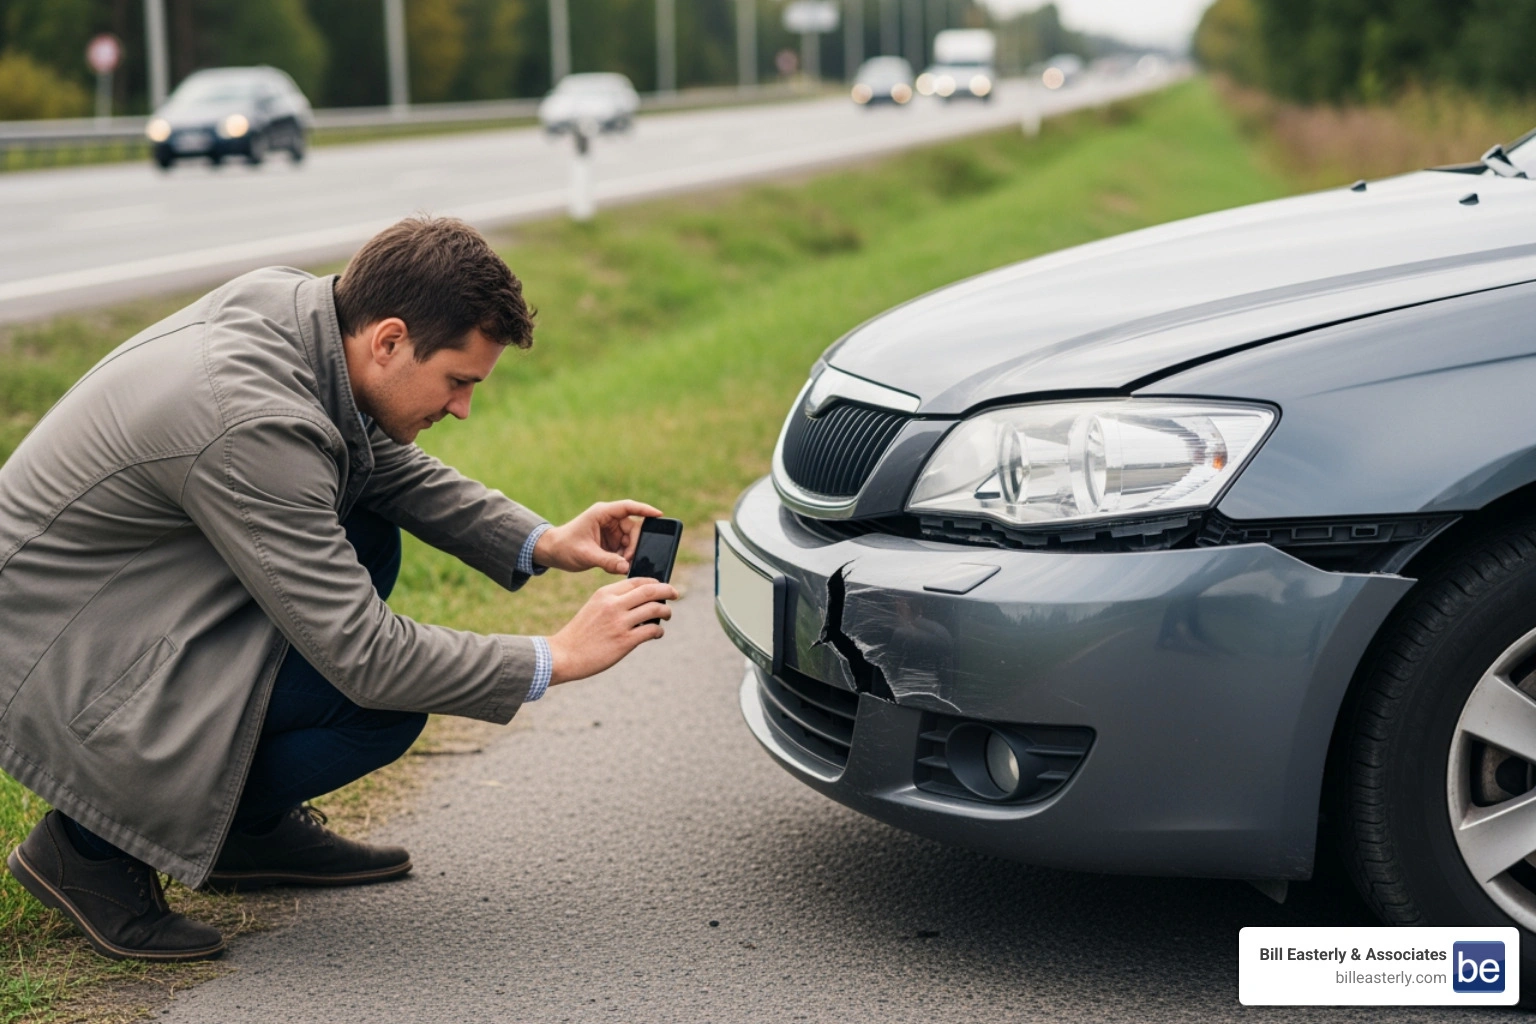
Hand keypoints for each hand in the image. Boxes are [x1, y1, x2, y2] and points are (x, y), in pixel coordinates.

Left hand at [533, 500, 661, 574]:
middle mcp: (608, 520)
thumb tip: (626, 567)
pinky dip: (623, 558)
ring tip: (620, 565)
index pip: (628, 507)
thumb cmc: (564, 547)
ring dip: (628, 554)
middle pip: (633, 528)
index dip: (645, 510)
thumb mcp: (586, 555)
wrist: (552, 552)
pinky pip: (624, 550)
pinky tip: (616, 566)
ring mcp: (610, 531)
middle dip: (634, 544)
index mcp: (602, 514)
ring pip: (630, 541)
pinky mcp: (610, 543)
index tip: (659, 515)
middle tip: (629, 560)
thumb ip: (607, 561)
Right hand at [547, 577, 678, 683]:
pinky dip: (659, 631)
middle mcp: (614, 605)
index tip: (662, 587)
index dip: (654, 582)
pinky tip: (657, 633)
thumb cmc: (580, 633)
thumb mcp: (593, 607)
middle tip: (675, 594)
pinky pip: (652, 631)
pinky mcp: (625, 641)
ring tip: (667, 615)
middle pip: (650, 591)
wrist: (564, 655)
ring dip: (666, 612)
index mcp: (605, 594)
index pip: (637, 581)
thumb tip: (642, 601)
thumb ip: (614, 601)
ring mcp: (620, 623)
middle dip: (668, 591)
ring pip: (655, 609)